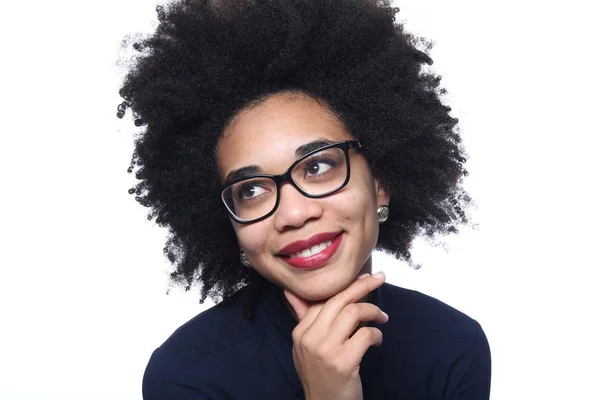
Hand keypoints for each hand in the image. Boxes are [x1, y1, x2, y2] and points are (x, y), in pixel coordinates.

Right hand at [283, 272, 387, 399]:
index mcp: (300, 332)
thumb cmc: (320, 376)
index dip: (346, 286)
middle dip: (362, 286)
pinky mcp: (343, 362)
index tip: (363, 279)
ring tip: (382, 317)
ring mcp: (325, 350)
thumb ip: (304, 319)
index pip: (323, 299)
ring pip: (353, 313)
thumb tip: (291, 292)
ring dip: (373, 311)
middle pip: (339, 300)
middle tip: (379, 279)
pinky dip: (377, 334)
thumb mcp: (305, 348)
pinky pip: (365, 334)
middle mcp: (309, 338)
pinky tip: (377, 340)